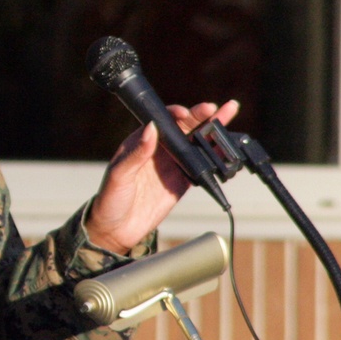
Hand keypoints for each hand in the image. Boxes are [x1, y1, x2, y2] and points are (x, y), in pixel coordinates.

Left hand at [84, 100, 238, 255]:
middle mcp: (160, 149)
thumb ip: (136, 153)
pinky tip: (228, 151)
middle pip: (185, 127)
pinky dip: (216, 159)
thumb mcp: (119, 175)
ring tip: (230, 116)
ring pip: (197, 144)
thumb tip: (151, 128)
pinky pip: (202, 167)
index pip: (163, 120)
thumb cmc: (110, 199)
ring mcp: (172, 164)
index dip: (177, 114)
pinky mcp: (182, 181)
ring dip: (214, 133)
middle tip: (219, 109)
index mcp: (142, 141)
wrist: (117, 230)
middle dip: (203, 116)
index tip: (186, 114)